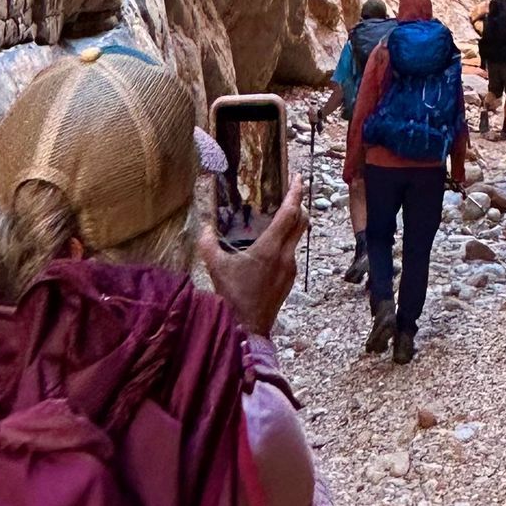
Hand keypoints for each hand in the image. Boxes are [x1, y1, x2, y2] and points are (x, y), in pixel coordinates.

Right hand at [200, 176, 306, 337]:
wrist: (247, 328)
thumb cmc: (232, 296)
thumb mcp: (216, 268)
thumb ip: (208, 244)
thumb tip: (204, 227)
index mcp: (270, 248)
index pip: (290, 213)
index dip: (295, 193)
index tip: (298, 177)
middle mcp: (285, 256)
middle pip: (301, 222)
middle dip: (299, 204)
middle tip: (292, 191)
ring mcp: (290, 268)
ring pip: (297, 237)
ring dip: (292, 224)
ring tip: (278, 217)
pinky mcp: (289, 280)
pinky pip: (291, 252)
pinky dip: (286, 241)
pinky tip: (271, 245)